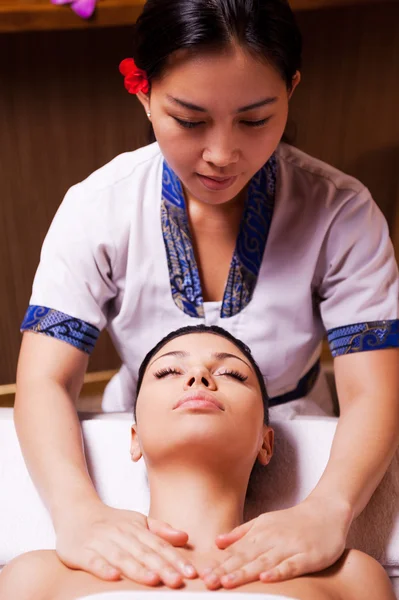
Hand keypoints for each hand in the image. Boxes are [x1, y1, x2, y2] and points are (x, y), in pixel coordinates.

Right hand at [56, 502, 196, 586]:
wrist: (76, 512)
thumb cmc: (111, 522)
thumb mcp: (137, 521)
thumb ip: (160, 530)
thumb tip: (185, 537)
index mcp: (136, 528)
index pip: (159, 545)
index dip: (175, 559)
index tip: (190, 572)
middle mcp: (120, 534)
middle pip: (144, 553)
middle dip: (162, 567)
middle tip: (178, 581)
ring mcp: (101, 542)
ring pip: (121, 557)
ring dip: (137, 569)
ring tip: (154, 580)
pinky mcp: (81, 552)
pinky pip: (93, 561)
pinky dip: (103, 569)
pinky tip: (113, 577)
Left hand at [200, 497, 351, 588]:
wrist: (326, 511)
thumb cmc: (293, 521)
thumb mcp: (264, 522)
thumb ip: (241, 533)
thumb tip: (217, 542)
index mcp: (260, 533)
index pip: (236, 552)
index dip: (219, 564)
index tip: (202, 575)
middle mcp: (271, 539)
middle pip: (246, 558)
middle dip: (226, 571)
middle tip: (208, 583)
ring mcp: (289, 548)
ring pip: (264, 562)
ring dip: (245, 573)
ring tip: (227, 582)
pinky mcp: (307, 556)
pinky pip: (291, 566)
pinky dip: (278, 573)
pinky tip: (265, 579)